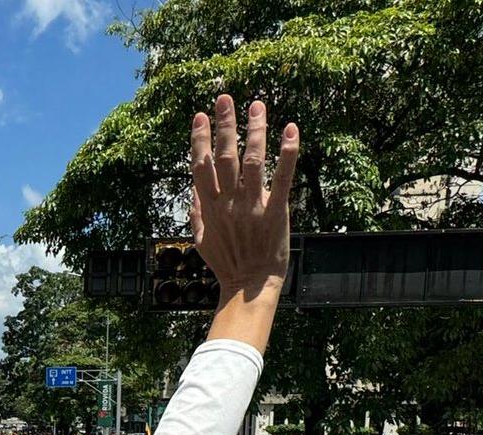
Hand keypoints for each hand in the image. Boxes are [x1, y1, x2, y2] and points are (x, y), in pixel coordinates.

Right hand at [189, 96, 298, 295]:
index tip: (199, 116)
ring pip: (252, 162)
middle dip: (224, 125)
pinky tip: (290, 129)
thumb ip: (196, 213)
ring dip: (254, 131)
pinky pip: (283, 178)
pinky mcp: (276, 211)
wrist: (249, 286)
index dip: (199, 139)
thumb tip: (192, 191)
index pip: (201, 166)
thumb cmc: (226, 264)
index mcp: (210, 207)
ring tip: (257, 105)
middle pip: (225, 156)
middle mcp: (229, 203)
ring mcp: (252, 206)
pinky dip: (287, 153)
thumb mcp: (201, 241)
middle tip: (225, 99)